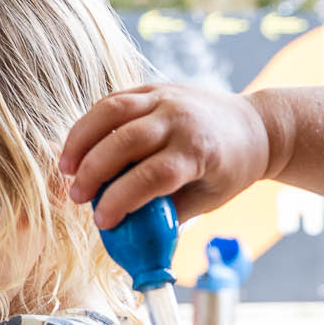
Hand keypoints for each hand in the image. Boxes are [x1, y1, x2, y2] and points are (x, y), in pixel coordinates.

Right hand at [61, 83, 271, 228]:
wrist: (257, 127)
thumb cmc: (231, 170)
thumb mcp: (208, 199)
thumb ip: (167, 214)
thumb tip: (126, 236)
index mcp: (200, 151)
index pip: (152, 175)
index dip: (121, 199)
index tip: (101, 221)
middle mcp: (181, 119)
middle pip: (125, 142)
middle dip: (93, 173)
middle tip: (76, 197)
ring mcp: (166, 98)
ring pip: (111, 112)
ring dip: (81, 141)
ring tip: (65, 169)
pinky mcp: (152, 88)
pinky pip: (112, 101)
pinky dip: (89, 124)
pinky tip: (77, 148)